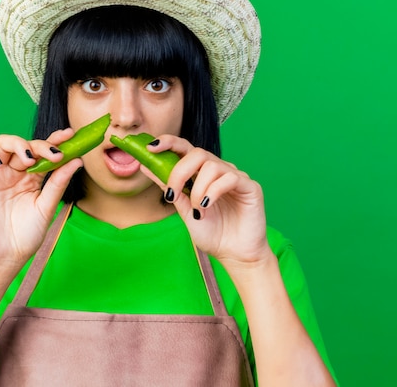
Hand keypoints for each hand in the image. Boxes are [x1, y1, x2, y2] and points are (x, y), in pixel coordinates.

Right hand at [0, 128, 82, 270]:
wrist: (5, 256)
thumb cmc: (26, 235)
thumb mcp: (46, 207)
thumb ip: (58, 183)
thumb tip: (77, 161)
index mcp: (32, 177)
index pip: (43, 152)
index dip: (55, 140)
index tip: (70, 135)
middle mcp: (14, 172)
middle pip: (25, 145)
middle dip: (39, 145)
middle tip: (52, 154)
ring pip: (1, 143)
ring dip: (16, 144)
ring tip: (28, 159)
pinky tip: (0, 162)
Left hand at [141, 136, 270, 264]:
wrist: (233, 254)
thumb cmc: (212, 232)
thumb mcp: (183, 210)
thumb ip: (169, 187)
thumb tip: (146, 167)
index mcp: (202, 174)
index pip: (186, 149)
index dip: (169, 143)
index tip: (151, 148)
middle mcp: (219, 171)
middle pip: (197, 153)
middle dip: (179, 172)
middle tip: (172, 194)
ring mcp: (235, 177)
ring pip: (211, 166)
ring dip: (198, 189)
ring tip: (197, 210)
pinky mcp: (250, 186)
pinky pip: (229, 178)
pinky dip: (213, 192)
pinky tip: (208, 206)